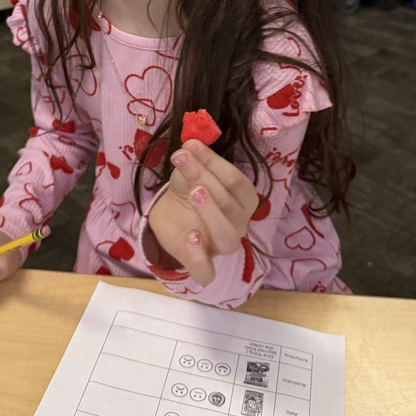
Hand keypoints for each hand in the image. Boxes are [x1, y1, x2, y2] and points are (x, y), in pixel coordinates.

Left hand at [148, 140, 258, 285]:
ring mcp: (221, 245)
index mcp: (243, 199)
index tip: (190, 145)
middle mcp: (239, 223)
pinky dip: (199, 258)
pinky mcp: (200, 263)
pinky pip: (207, 271)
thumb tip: (191, 144)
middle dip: (206, 178)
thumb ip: (192, 161)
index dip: (214, 162)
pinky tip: (191, 237)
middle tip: (185, 161)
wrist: (172, 216)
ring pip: (227, 237)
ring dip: (212, 212)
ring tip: (195, 193)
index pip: (236, 181)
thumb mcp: (189, 173)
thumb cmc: (189, 191)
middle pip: (229, 203)